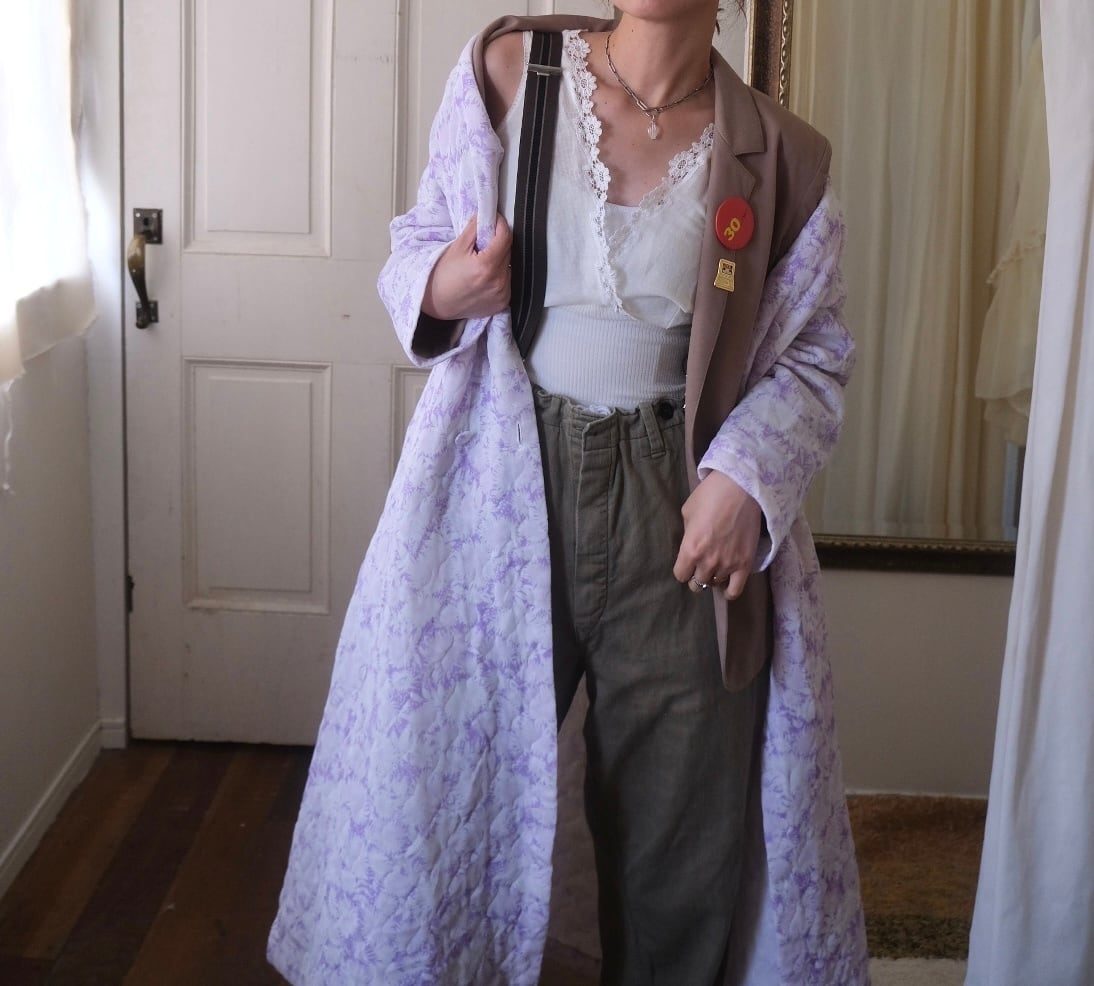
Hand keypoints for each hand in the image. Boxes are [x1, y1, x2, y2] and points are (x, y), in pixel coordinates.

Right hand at [421, 214, 511, 320]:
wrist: (438, 303)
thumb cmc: (443, 276)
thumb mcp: (457, 248)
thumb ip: (474, 229)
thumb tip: (486, 215)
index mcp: (487, 266)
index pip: (505, 237)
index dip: (500, 225)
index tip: (494, 221)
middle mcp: (498, 282)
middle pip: (508, 252)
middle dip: (497, 244)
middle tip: (482, 245)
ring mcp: (502, 294)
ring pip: (508, 267)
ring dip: (499, 261)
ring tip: (481, 265)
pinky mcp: (503, 303)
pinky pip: (507, 282)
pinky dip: (499, 276)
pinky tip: (484, 279)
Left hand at [672, 471, 761, 600]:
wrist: (741, 488)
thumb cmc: (710, 496)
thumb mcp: (688, 512)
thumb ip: (687, 534)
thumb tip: (691, 544)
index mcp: (690, 550)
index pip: (680, 575)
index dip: (682, 570)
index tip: (686, 563)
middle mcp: (707, 562)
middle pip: (697, 583)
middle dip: (696, 574)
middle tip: (701, 564)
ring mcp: (728, 565)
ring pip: (715, 583)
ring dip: (713, 577)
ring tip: (715, 567)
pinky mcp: (745, 564)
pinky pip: (736, 590)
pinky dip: (730, 592)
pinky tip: (727, 588)